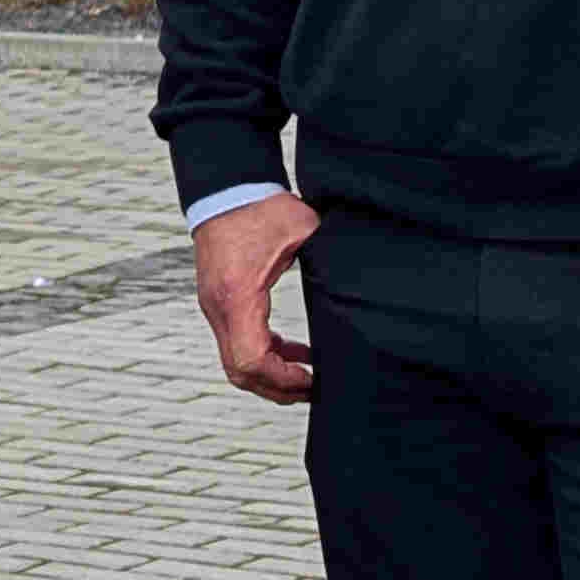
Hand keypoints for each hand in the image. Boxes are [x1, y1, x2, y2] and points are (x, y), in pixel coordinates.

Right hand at [194, 194, 319, 403]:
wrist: (225, 189)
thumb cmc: (262, 208)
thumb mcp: (303, 232)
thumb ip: (331, 262)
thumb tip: (365, 285)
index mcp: (238, 294)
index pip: (251, 359)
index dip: (283, 379)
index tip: (313, 379)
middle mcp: (219, 307)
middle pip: (240, 371)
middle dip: (277, 388)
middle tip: (314, 390)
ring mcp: (214, 307)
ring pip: (235, 362)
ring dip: (270, 375)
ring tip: (306, 376)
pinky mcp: (218, 304)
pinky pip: (237, 343)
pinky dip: (263, 355)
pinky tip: (291, 351)